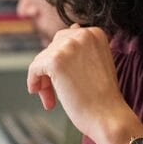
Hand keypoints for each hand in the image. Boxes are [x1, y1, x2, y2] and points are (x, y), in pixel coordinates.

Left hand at [26, 26, 135, 143]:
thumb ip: (84, 47)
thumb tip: (73, 27)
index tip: (67, 79)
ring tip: (51, 99)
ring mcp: (69, 46)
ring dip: (44, 79)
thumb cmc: (104, 96)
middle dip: (51, 69)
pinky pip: (35, 68)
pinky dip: (34, 81)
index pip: (66, 40)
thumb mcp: (98, 61)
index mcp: (95, 33)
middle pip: (53, 48)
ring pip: (42, 59)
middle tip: (55, 90)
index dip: (63, 61)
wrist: (109, 116)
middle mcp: (83, 34)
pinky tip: (39, 93)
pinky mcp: (55, 60)